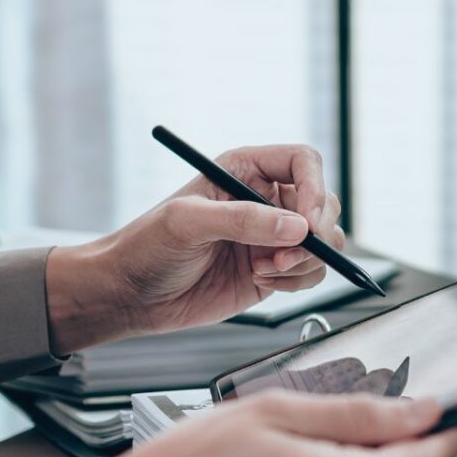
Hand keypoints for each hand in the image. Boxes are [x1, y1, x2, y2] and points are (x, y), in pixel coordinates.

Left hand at [42, 144, 342, 352]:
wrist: (132, 294)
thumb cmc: (148, 246)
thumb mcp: (188, 223)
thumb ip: (243, 221)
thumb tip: (297, 227)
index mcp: (246, 170)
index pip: (304, 163)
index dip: (315, 188)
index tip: (309, 221)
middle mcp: (265, 200)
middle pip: (323, 203)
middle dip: (316, 233)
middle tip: (286, 256)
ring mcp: (271, 237)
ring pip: (325, 242)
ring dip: (306, 261)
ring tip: (266, 271)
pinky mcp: (273, 270)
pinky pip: (312, 271)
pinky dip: (298, 280)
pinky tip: (263, 282)